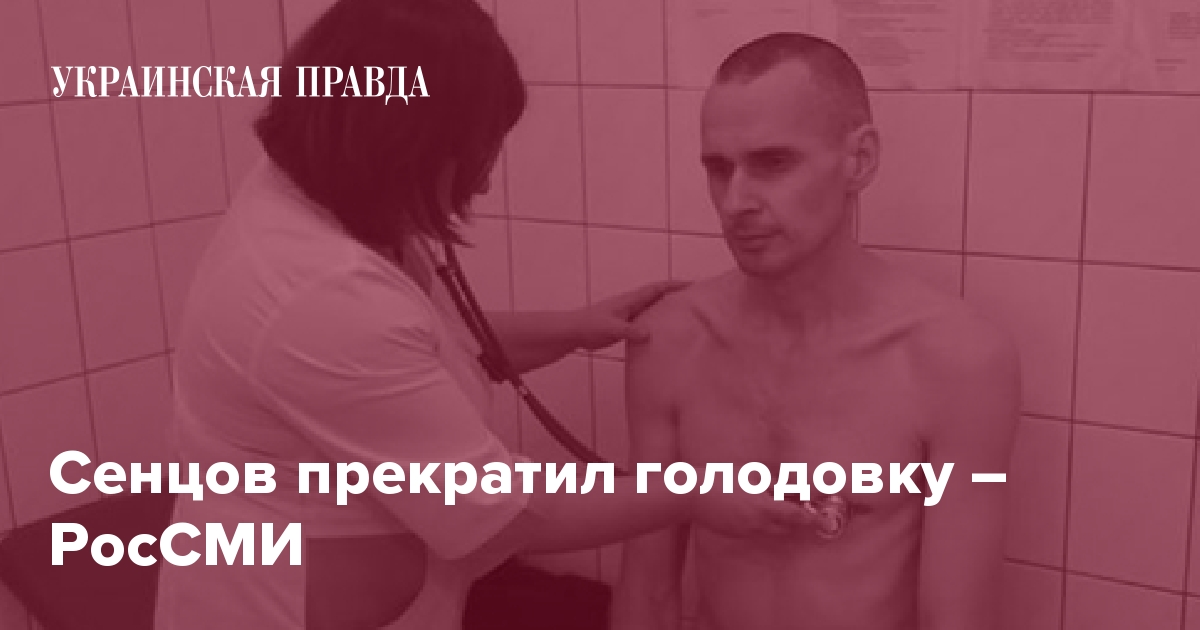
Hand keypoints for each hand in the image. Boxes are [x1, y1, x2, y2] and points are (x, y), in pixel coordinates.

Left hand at [572, 281, 687, 350]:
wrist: (573, 332)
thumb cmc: (590, 326)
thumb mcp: (611, 329)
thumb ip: (629, 331)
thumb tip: (649, 334)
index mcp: (630, 300)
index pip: (656, 289)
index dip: (674, 285)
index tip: (691, 284)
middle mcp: (631, 304)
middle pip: (657, 296)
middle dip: (675, 294)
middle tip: (694, 299)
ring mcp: (628, 315)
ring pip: (652, 309)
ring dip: (667, 309)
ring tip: (684, 315)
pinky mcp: (624, 326)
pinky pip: (645, 322)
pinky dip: (656, 324)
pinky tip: (663, 335)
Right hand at [691, 490, 816, 537]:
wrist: (691, 495)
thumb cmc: (721, 479)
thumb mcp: (750, 476)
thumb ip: (772, 484)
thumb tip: (790, 489)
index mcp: (763, 507)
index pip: (795, 516)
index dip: (811, 518)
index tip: (823, 520)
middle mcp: (757, 524)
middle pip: (785, 526)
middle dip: (793, 517)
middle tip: (796, 504)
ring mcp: (745, 531)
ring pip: (770, 530)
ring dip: (774, 519)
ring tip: (766, 502)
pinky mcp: (735, 534)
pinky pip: (753, 530)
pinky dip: (757, 522)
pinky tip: (744, 507)